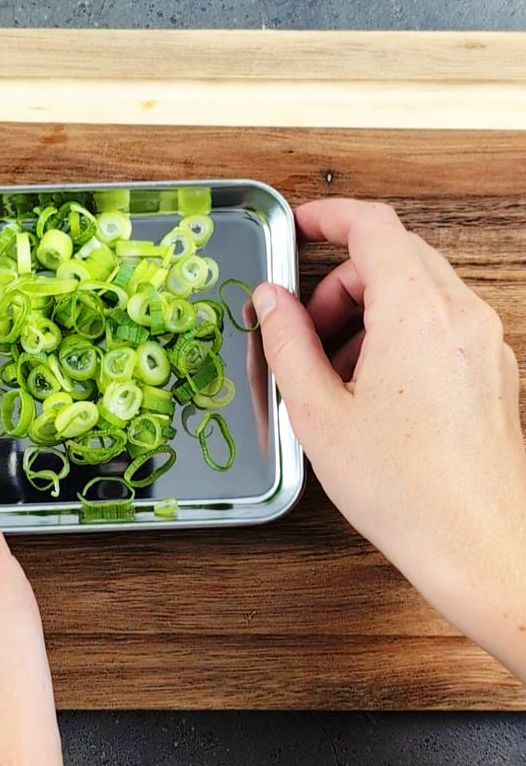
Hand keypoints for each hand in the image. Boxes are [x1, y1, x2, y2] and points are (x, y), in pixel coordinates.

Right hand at [253, 199, 525, 680]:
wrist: (484, 549)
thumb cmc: (407, 492)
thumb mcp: (319, 415)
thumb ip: (287, 343)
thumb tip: (269, 300)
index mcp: (416, 310)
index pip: (372, 225)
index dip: (329, 216)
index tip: (299, 227)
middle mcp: (460, 314)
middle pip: (396, 255)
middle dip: (344, 279)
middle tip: (307, 326)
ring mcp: (486, 343)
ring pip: (422, 289)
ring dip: (374, 309)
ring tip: (339, 373)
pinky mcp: (497, 373)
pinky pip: (445, 324)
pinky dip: (406, 333)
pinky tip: (379, 393)